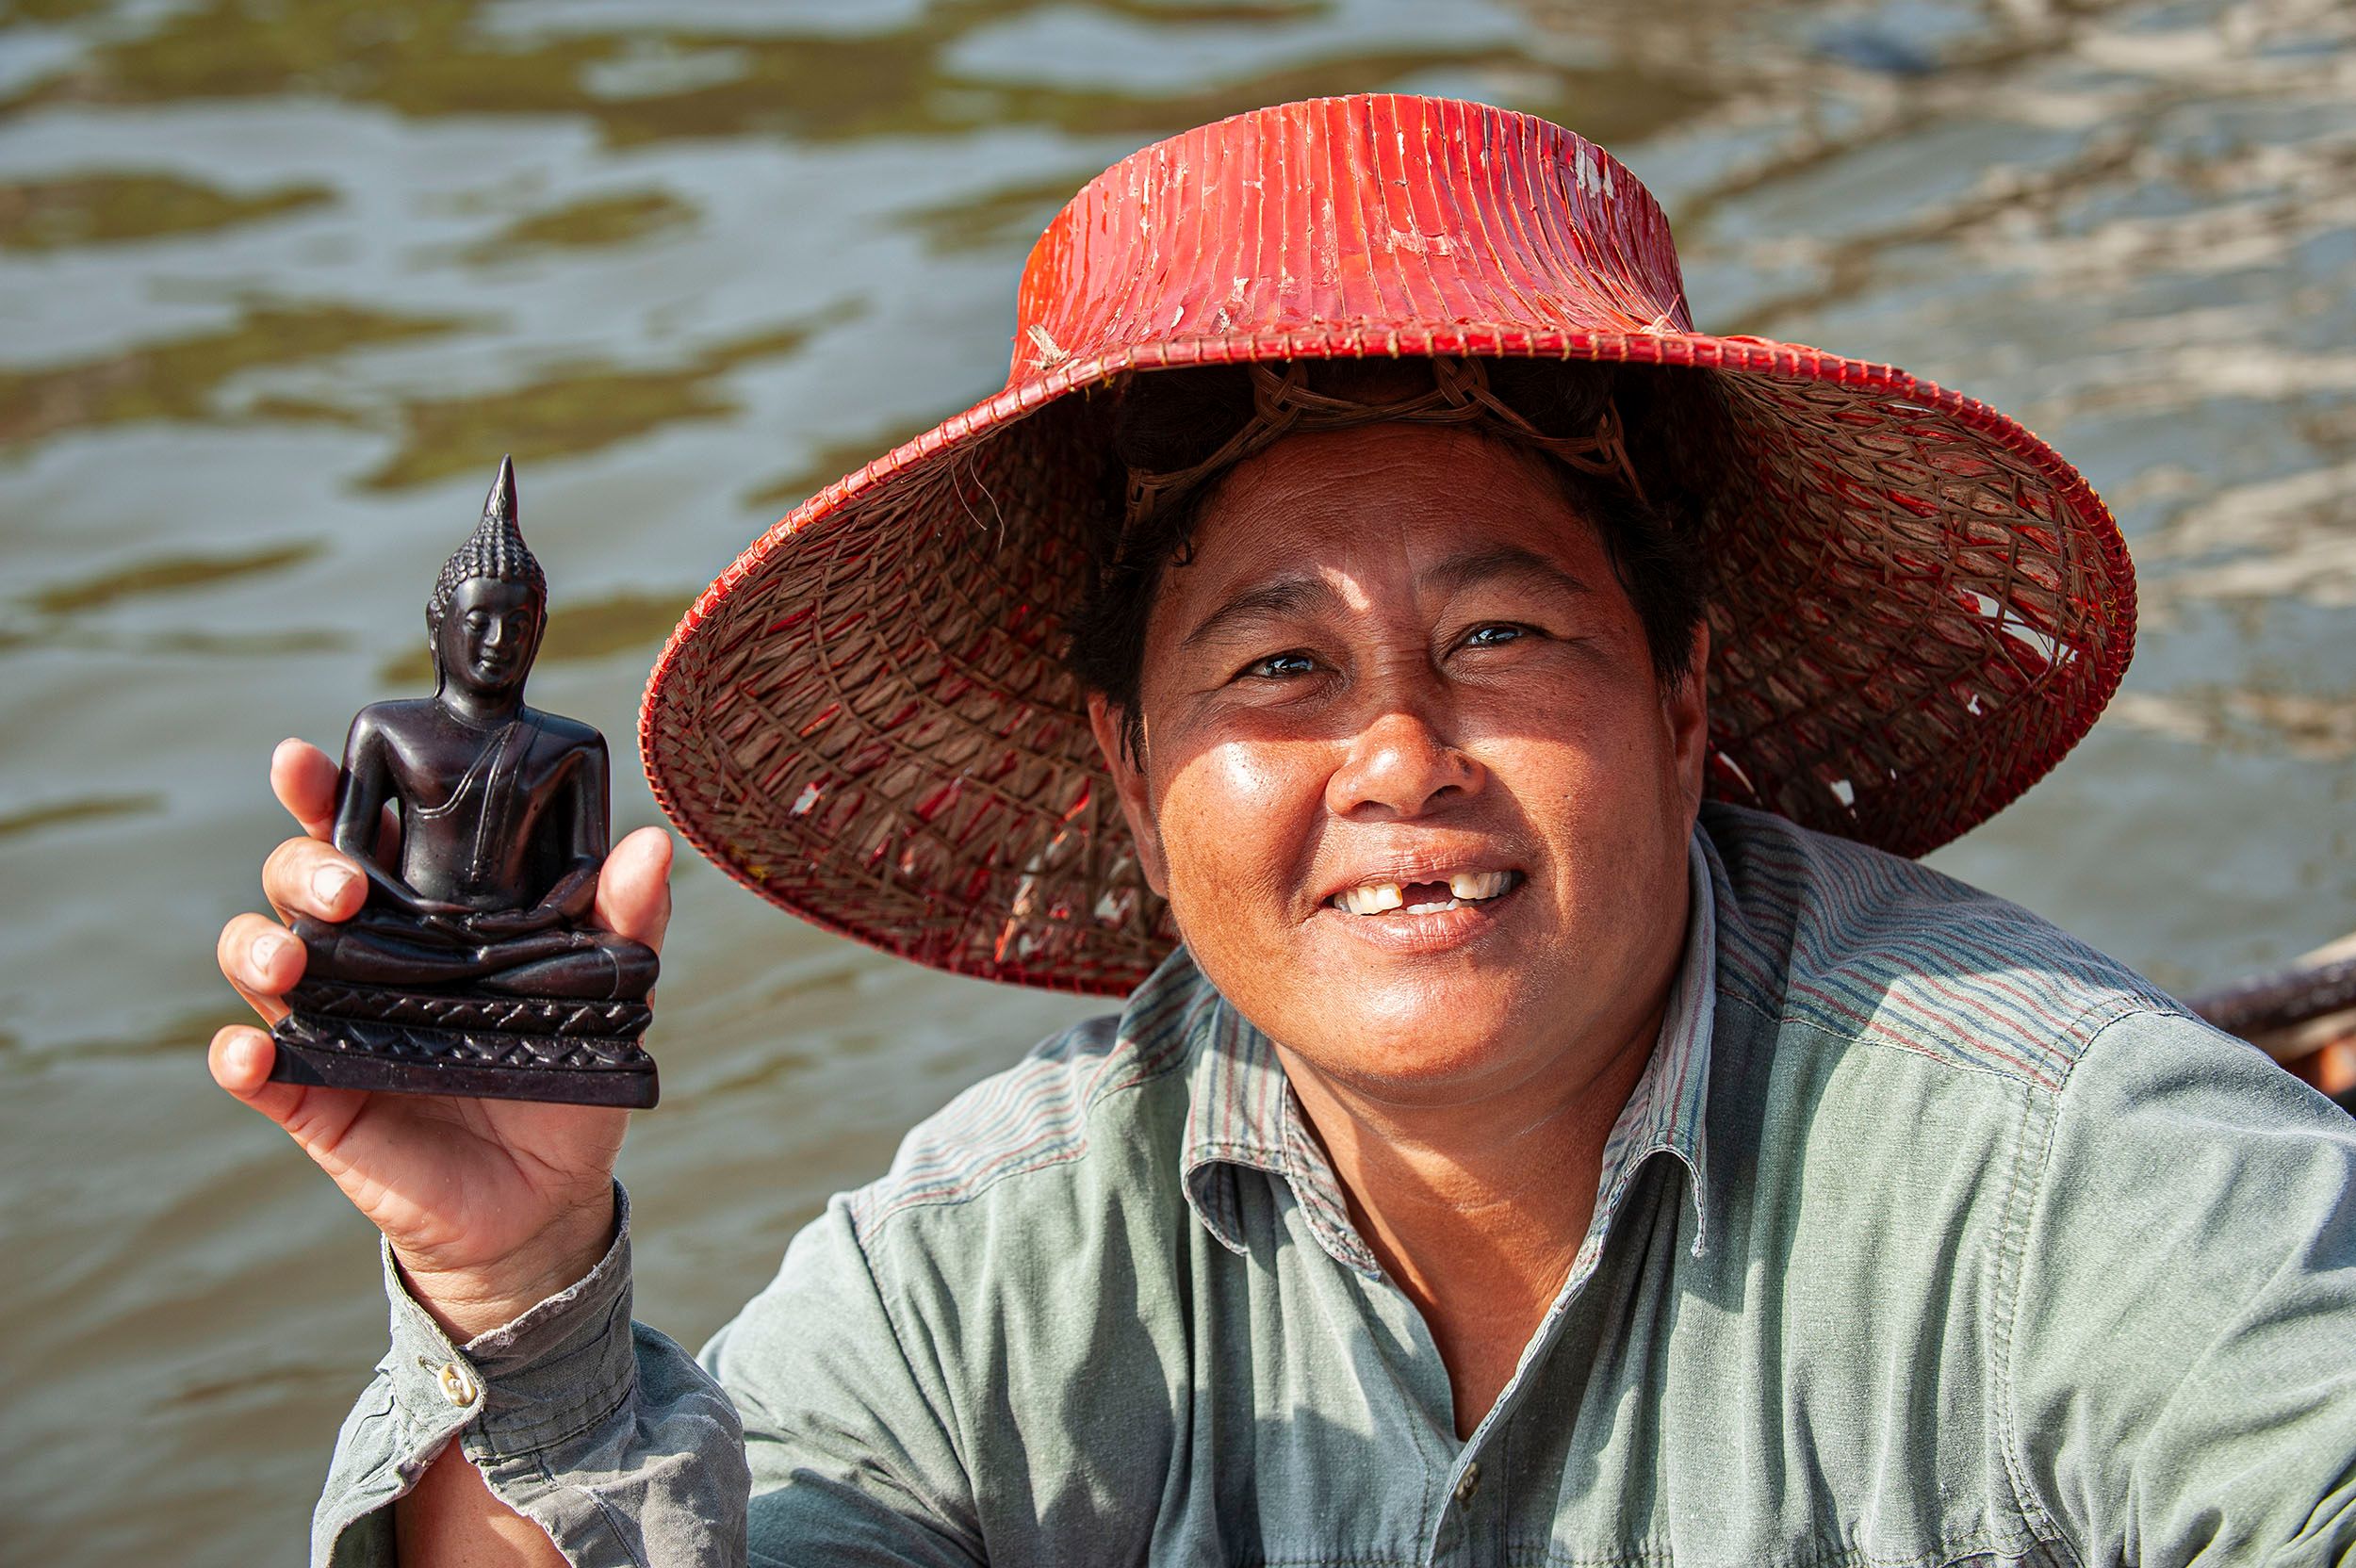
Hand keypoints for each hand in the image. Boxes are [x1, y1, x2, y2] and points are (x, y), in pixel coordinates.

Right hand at [211, 738, 673, 1339]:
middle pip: (297, 881)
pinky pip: (255, 1069)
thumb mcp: (608, 993)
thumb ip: (625, 920)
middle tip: (350, 885)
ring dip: (257, 945)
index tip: (305, 761)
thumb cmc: (565, 1070)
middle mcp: (366, 952)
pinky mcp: (315, 1097)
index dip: (323, 791)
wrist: (547, 1194)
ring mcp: (331, 1021)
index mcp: (427, 909)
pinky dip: (240, 1056)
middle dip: (303, 864)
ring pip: (258, 957)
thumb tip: (650, 844)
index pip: (363, 831)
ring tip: (289, 956)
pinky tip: (251, 1052)